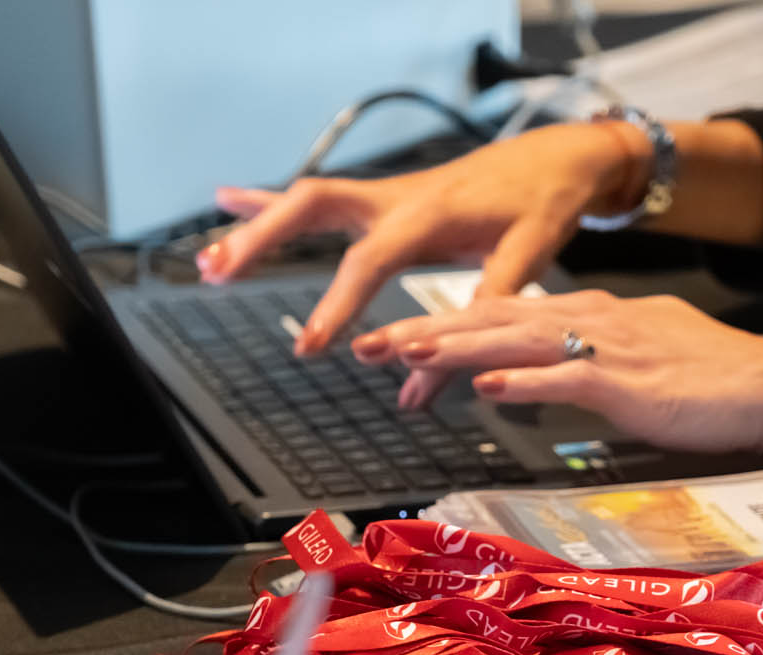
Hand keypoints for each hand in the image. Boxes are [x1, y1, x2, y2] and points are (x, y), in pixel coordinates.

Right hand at [195, 124, 644, 359]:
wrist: (554, 158)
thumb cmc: (542, 205)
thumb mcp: (525, 263)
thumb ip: (477, 321)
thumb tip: (423, 388)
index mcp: (430, 213)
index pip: (370, 260)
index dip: (338, 305)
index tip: (311, 346)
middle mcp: (397, 197)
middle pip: (313, 209)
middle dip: (263, 240)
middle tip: (218, 273)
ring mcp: (384, 194)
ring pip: (306, 202)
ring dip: (256, 227)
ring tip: (208, 260)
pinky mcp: (382, 199)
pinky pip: (318, 200)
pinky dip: (272, 201)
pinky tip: (228, 202)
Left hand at [352, 290, 762, 452]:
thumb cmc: (717, 384)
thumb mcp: (643, 362)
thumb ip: (590, 365)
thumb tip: (547, 378)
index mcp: (595, 315)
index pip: (505, 314)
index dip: (446, 326)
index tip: (397, 340)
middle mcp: (594, 321)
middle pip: (494, 321)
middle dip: (426, 332)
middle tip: (369, 346)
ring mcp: (612, 349)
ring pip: (517, 342)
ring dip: (455, 349)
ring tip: (403, 357)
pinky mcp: (632, 384)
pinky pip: (567, 379)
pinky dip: (522, 380)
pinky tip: (484, 386)